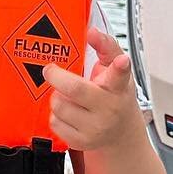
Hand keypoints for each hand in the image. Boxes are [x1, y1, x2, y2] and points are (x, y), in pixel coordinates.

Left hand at [43, 25, 139, 151]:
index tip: (122, 61)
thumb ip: (105, 47)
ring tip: (68, 97)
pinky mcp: (82, 142)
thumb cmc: (114, 96)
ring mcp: (96, 128)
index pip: (121, 74)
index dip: (120, 66)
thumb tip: (92, 31)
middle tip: (51, 70)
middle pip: (74, 89)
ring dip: (57, 97)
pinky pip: (54, 123)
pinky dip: (56, 115)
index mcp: (118, 86)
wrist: (120, 134)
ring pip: (59, 105)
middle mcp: (109, 108)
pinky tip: (69, 113)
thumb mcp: (115, 71)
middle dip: (56, 76)